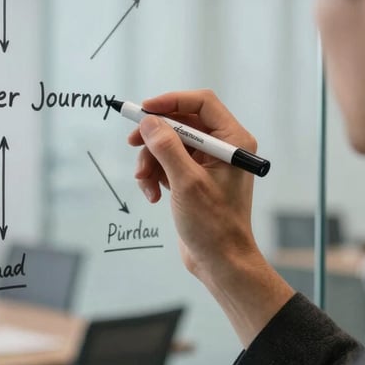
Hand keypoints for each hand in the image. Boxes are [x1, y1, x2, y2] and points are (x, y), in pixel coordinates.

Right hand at [128, 89, 259, 278]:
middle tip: (131, 142)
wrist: (220, 262)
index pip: (202, 103)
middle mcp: (222, 148)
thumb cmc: (214, 225)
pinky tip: (153, 196)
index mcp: (233, 141)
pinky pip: (167, 163)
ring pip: (168, 144)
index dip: (171, 102)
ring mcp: (206, 164)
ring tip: (145, 184)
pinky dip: (155, 176)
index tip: (144, 110)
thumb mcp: (186, 183)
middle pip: (180, 123)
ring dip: (150, 162)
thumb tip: (148, 121)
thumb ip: (166, 147)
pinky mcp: (193, 178)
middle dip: (154, 137)